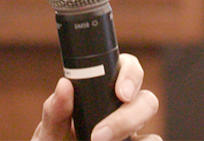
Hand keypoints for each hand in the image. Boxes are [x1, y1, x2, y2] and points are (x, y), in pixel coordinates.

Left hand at [31, 53, 160, 140]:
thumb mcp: (51, 129)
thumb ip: (55, 110)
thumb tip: (64, 85)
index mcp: (105, 92)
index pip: (128, 69)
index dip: (131, 75)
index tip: (120, 93)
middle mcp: (124, 110)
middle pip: (147, 101)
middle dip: (129, 116)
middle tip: (99, 135)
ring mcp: (132, 134)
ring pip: (152, 133)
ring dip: (130, 131)